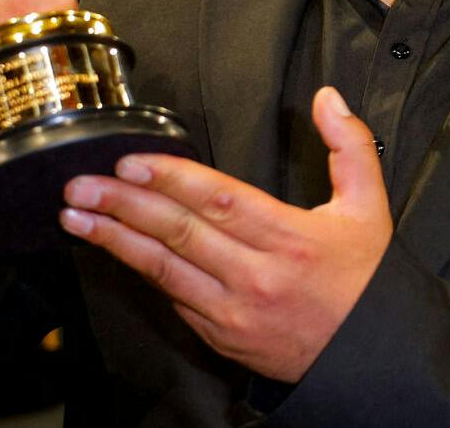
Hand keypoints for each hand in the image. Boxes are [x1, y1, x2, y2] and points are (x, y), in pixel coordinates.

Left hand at [59, 87, 392, 382]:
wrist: (372, 353)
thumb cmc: (368, 278)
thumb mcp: (369, 204)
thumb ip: (349, 144)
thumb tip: (326, 97)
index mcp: (291, 238)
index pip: (219, 200)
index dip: (171, 179)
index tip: (130, 163)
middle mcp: (257, 277)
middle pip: (179, 233)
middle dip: (124, 206)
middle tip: (80, 186)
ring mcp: (234, 312)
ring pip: (164, 270)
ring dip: (115, 242)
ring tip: (77, 218)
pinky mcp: (222, 338)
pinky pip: (174, 300)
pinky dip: (143, 273)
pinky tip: (116, 252)